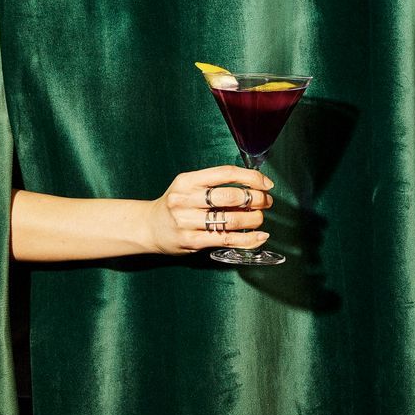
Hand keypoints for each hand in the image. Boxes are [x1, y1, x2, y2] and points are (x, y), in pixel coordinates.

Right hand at [145, 165, 273, 255]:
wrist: (149, 227)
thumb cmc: (175, 205)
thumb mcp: (188, 186)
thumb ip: (214, 184)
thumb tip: (252, 186)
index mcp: (187, 181)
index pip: (225, 173)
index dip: (251, 178)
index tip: (266, 184)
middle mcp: (185, 199)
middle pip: (231, 197)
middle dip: (256, 199)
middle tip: (266, 201)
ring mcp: (187, 222)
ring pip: (231, 220)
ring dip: (253, 219)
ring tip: (259, 218)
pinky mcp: (192, 242)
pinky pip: (227, 240)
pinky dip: (248, 239)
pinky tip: (259, 236)